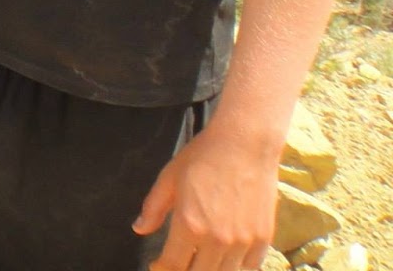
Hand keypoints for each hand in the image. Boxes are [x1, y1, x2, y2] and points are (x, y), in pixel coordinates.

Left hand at [133, 127, 276, 270]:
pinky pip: (249, 268)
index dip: (162, 269)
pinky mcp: (263, 238)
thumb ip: (153, 208)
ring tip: (199, 263)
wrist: (244, 144)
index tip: (157, 266)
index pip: (173, 265)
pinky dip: (236, 268)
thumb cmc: (203, 157)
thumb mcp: (169, 179)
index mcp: (189, 225)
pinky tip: (225, 261)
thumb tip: (139, 229)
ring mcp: (243, 241)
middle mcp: (217, 239)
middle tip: (177, 264)